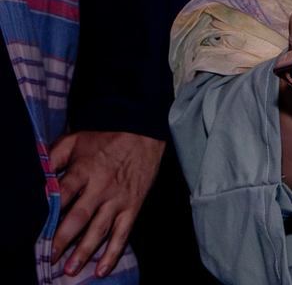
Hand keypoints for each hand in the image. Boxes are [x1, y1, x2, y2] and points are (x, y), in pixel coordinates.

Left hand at [49, 131, 165, 277]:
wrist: (144, 133)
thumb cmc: (106, 139)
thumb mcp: (76, 141)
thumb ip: (53, 157)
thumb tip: (36, 175)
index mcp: (85, 170)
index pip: (63, 194)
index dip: (50, 212)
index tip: (37, 230)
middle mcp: (102, 187)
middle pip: (79, 217)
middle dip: (63, 239)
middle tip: (50, 257)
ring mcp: (119, 199)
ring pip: (100, 229)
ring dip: (85, 251)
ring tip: (71, 269)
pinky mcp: (133, 206)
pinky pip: (124, 233)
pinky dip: (113, 252)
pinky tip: (102, 269)